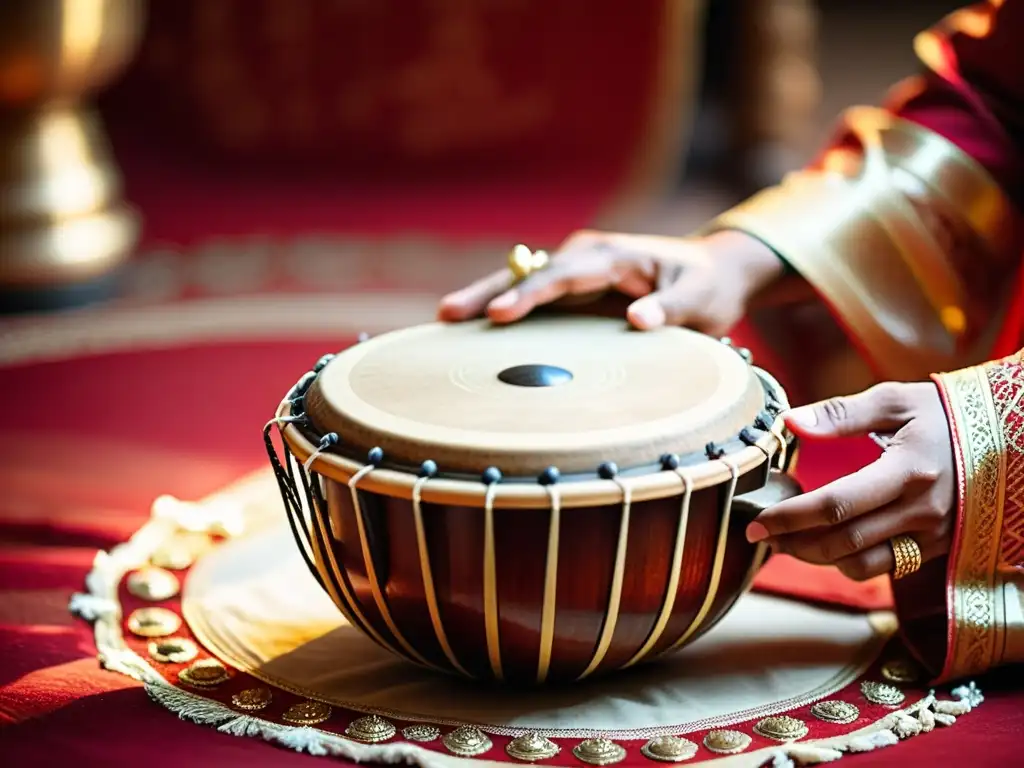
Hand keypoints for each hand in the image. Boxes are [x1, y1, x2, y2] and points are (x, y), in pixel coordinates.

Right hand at [437, 229, 784, 335]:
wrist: (713, 271)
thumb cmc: (709, 287)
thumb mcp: (703, 300)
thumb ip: (674, 309)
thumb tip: (637, 318)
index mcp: (614, 255)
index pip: (563, 274)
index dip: (529, 294)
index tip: (499, 315)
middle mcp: (587, 255)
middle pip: (529, 272)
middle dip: (488, 292)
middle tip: (447, 315)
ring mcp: (576, 269)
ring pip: (522, 280)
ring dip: (485, 297)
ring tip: (445, 319)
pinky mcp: (573, 287)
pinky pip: (533, 294)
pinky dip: (503, 305)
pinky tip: (472, 327)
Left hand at [746, 382, 955, 580]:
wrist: (1007, 436)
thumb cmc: (944, 413)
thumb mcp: (895, 400)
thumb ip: (841, 413)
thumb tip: (791, 422)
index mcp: (908, 471)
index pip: (836, 504)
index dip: (791, 516)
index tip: (758, 520)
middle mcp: (921, 510)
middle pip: (843, 542)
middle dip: (793, 542)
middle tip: (760, 534)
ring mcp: (932, 534)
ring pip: (862, 564)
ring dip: (817, 559)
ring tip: (786, 542)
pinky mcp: (936, 547)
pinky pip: (886, 567)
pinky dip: (850, 563)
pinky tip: (827, 546)